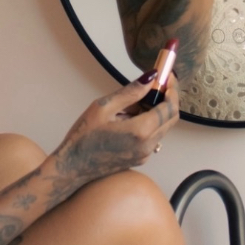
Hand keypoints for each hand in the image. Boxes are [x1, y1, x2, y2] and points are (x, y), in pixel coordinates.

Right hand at [54, 77, 178, 187]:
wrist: (72, 168)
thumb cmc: (83, 138)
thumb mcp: (103, 107)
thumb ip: (130, 92)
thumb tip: (151, 78)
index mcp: (140, 131)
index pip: (169, 108)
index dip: (171, 90)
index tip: (167, 77)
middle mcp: (148, 145)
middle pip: (171, 118)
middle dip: (167, 99)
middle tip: (155, 85)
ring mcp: (145, 154)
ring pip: (162, 127)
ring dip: (156, 111)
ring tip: (132, 103)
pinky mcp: (140, 158)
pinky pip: (153, 136)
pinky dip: (148, 123)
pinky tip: (127, 117)